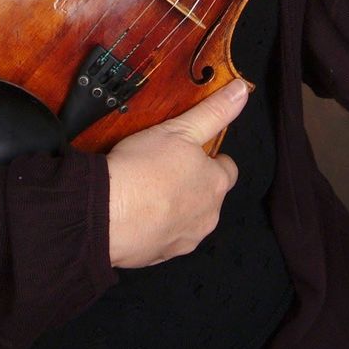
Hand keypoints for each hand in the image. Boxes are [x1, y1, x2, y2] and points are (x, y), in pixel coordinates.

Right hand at [106, 80, 248, 268]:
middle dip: (192, 185)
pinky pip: (164, 238)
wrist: (107, 213)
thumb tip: (241, 92)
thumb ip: (214, 112)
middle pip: (208, 196)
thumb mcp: (180, 129)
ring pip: (188, 220)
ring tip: (146, 190)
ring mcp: (185, 240)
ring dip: (174, 208)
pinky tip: (136, 213)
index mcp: (216, 184)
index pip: (226, 169)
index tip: (187, 152)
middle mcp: (208, 216)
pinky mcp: (161, 256)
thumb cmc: (144, 168)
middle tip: (162, 169)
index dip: (208, 158)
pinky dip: (155, 227)